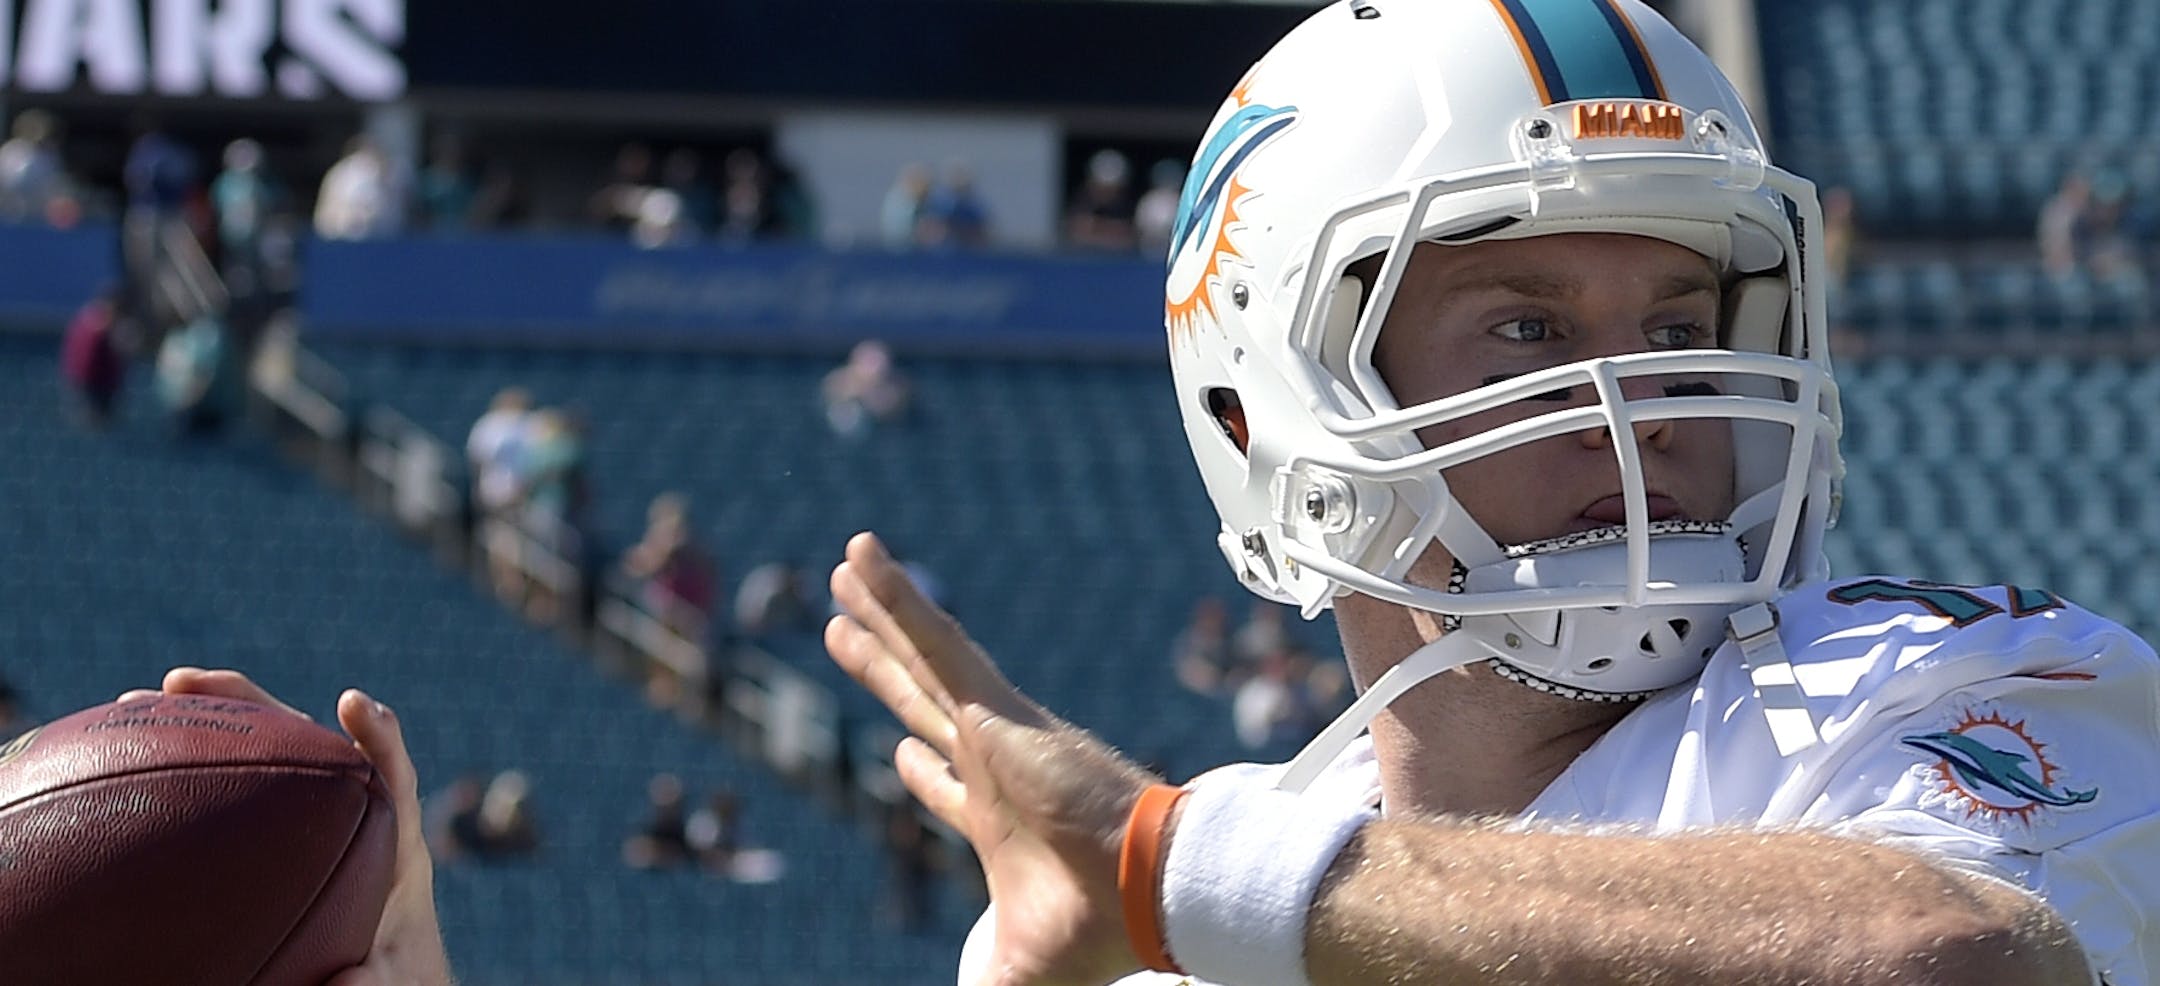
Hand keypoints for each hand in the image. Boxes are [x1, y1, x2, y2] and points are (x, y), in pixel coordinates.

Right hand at [122, 668, 456, 985]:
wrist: (382, 966)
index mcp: (393, 841)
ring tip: (147, 699)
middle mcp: (348, 810)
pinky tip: (143, 755)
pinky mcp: (277, 827)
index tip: (353, 703)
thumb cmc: (390, 967)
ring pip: (266, 751)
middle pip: (303, 741)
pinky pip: (238, 785)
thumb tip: (345, 985)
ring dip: (214, 721)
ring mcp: (308, 812)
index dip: (379, 737)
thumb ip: (375, 980)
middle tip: (186, 680)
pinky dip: (200, 766)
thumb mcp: (389, 977)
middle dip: (252, 703)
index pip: (393, 776)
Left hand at [826, 532, 1158, 985]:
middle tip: (845, 630)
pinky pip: (934, 637)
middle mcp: (994, 765)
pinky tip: (862, 557)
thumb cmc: (1095, 933)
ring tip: (845, 571)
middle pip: (921, 702)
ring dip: (882, 614)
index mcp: (1001, 823)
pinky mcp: (993, 705)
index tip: (902, 751)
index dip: (921, 770)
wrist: (1142, 889)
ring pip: (922, 656)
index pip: (949, 786)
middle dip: (884, 668)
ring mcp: (993, 729)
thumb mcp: (1014, 973)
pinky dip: (898, 597)